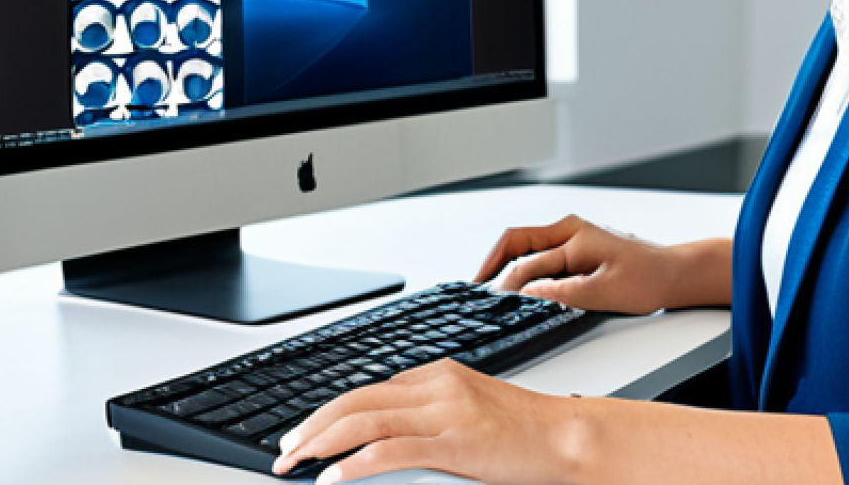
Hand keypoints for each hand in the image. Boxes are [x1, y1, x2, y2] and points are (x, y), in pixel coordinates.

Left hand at [271, 359, 578, 482]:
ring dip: (321, 442)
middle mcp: (436, 385)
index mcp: (437, 374)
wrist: (563, 434)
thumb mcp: (467, 409)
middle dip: (313, 425)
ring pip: (365, 420)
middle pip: (357, 399)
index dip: (329, 411)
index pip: (368, 389)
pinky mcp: (455, 441)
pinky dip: (355, 463)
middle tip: (284, 451)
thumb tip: (384, 433)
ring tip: (295, 463)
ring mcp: (444, 411)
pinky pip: (392, 449)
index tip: (304, 433)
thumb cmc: (520, 428)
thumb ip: (428, 412)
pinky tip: (334, 478)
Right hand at [474, 214, 678, 314]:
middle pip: (517, 241)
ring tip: (488, 287)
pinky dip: (521, 266)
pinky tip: (516, 284)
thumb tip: (528, 294)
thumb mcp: (606, 292)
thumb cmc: (648, 278)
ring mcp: (571, 237)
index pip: (528, 261)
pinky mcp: (575, 247)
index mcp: (574, 235)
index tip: (492, 301)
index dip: (507, 283)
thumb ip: (564, 293)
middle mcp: (568, 230)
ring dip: (505, 263)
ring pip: (525, 245)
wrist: (674, 273)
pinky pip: (539, 252)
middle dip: (493, 263)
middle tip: (475, 288)